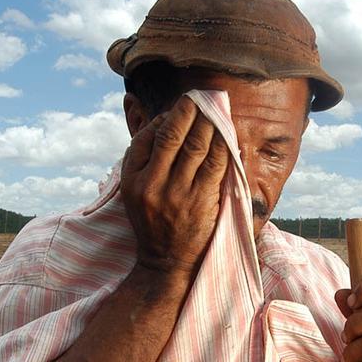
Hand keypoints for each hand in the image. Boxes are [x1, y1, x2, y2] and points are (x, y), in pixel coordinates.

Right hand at [120, 97, 228, 278]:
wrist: (167, 263)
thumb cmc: (154, 224)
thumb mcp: (136, 194)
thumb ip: (143, 161)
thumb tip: (156, 121)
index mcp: (132, 181)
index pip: (144, 139)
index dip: (161, 120)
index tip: (174, 111)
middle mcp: (152, 185)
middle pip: (171, 136)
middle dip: (187, 112)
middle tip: (198, 98)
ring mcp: (177, 193)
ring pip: (195, 145)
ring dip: (208, 123)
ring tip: (215, 110)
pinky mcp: (202, 201)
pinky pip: (216, 163)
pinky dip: (223, 144)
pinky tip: (228, 134)